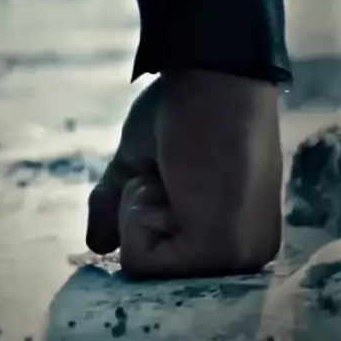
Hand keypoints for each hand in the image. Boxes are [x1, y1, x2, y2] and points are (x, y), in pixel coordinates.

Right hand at [87, 69, 282, 278]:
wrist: (213, 72)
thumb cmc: (187, 107)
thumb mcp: (140, 164)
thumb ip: (118, 206)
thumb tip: (97, 246)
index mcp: (234, 237)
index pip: (160, 257)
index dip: (143, 210)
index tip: (173, 171)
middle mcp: (243, 257)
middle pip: (146, 268)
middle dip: (139, 211)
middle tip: (174, 170)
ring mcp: (236, 260)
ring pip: (139, 268)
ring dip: (139, 209)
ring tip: (178, 171)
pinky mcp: (221, 253)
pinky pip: (139, 260)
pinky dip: (138, 213)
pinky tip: (176, 180)